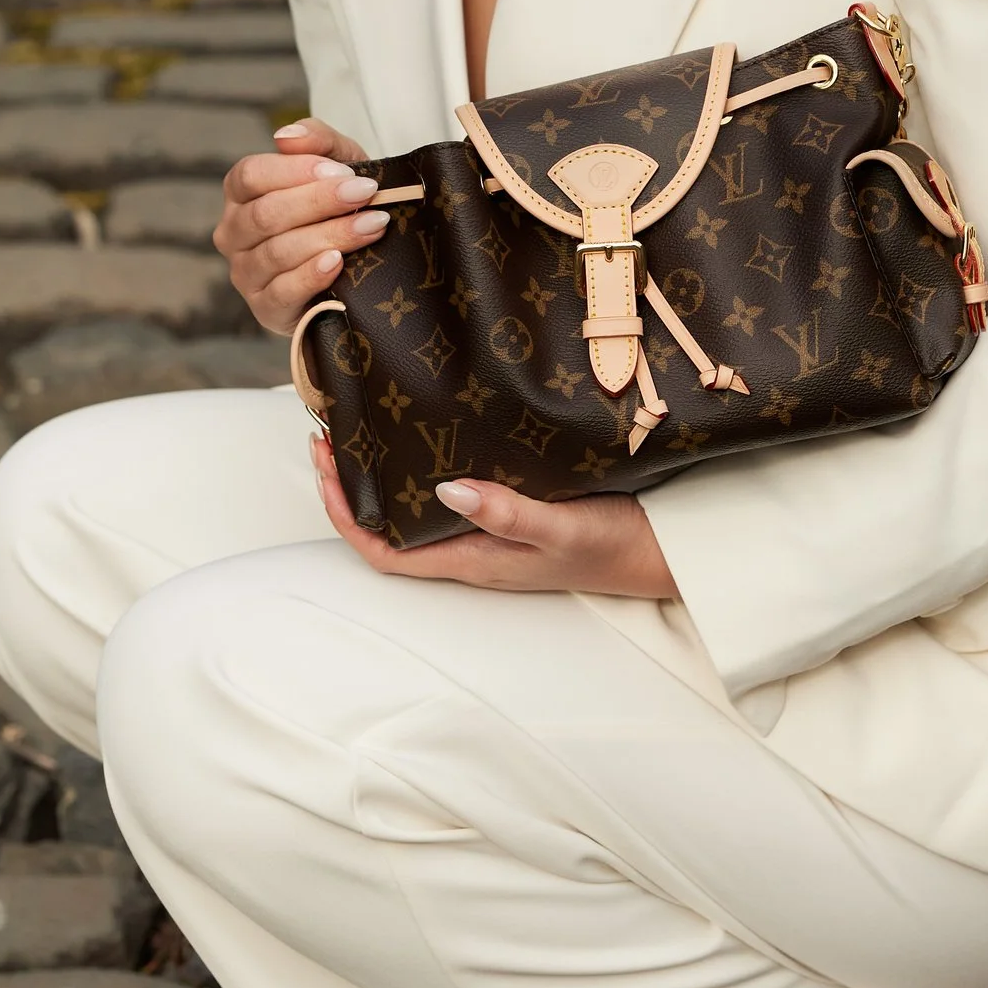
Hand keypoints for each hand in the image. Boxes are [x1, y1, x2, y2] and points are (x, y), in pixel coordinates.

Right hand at [217, 115, 387, 333]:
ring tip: (372, 225)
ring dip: (330, 235)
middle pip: (266, 213)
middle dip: (321, 201)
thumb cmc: (341, 207)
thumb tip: (286, 136)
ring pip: (279, 251)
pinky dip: (312, 274)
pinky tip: (338, 261)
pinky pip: (283, 291)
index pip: (251, 174)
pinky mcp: (264, 308)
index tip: (344, 171)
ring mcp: (245, 273)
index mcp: (241, 194)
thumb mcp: (338, 166)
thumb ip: (318, 141)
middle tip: (367, 193)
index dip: (296, 170)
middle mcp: (233, 233)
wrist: (355, 268)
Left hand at [310, 438, 677, 599]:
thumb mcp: (560, 526)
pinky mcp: (509, 514)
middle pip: (388, 528)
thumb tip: (443, 489)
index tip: (326, 467)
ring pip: (414, 511)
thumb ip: (506, 512)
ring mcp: (489, 534)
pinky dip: (422, 467)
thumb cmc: (614, 546)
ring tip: (363, 428)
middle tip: (329, 433)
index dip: (345, 516)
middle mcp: (471, 550)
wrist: (662, 554)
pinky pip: (449, 495)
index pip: (383, 552)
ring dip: (382, 475)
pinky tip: (428, 434)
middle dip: (351, 486)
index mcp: (471, 559)